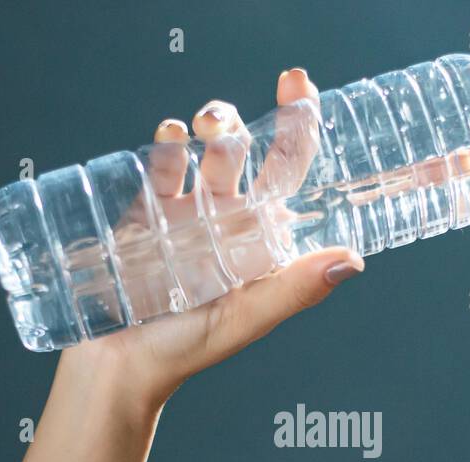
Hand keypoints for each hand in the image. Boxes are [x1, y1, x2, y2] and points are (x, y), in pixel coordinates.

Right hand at [85, 67, 363, 405]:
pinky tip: (168, 139)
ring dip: (210, 126)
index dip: (300, 126)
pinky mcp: (144, 210)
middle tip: (228, 124)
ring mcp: (187, 210)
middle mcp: (228, 218)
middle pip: (247, 149)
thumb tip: (351, 259)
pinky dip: (166, 142)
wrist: (118, 366)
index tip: (299, 87)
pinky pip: (159, 163)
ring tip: (203, 129)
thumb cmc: (186, 349)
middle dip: (242, 122)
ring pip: (206, 148)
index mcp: (261, 238)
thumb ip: (293, 289)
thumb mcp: (246, 319)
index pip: (290, 170)